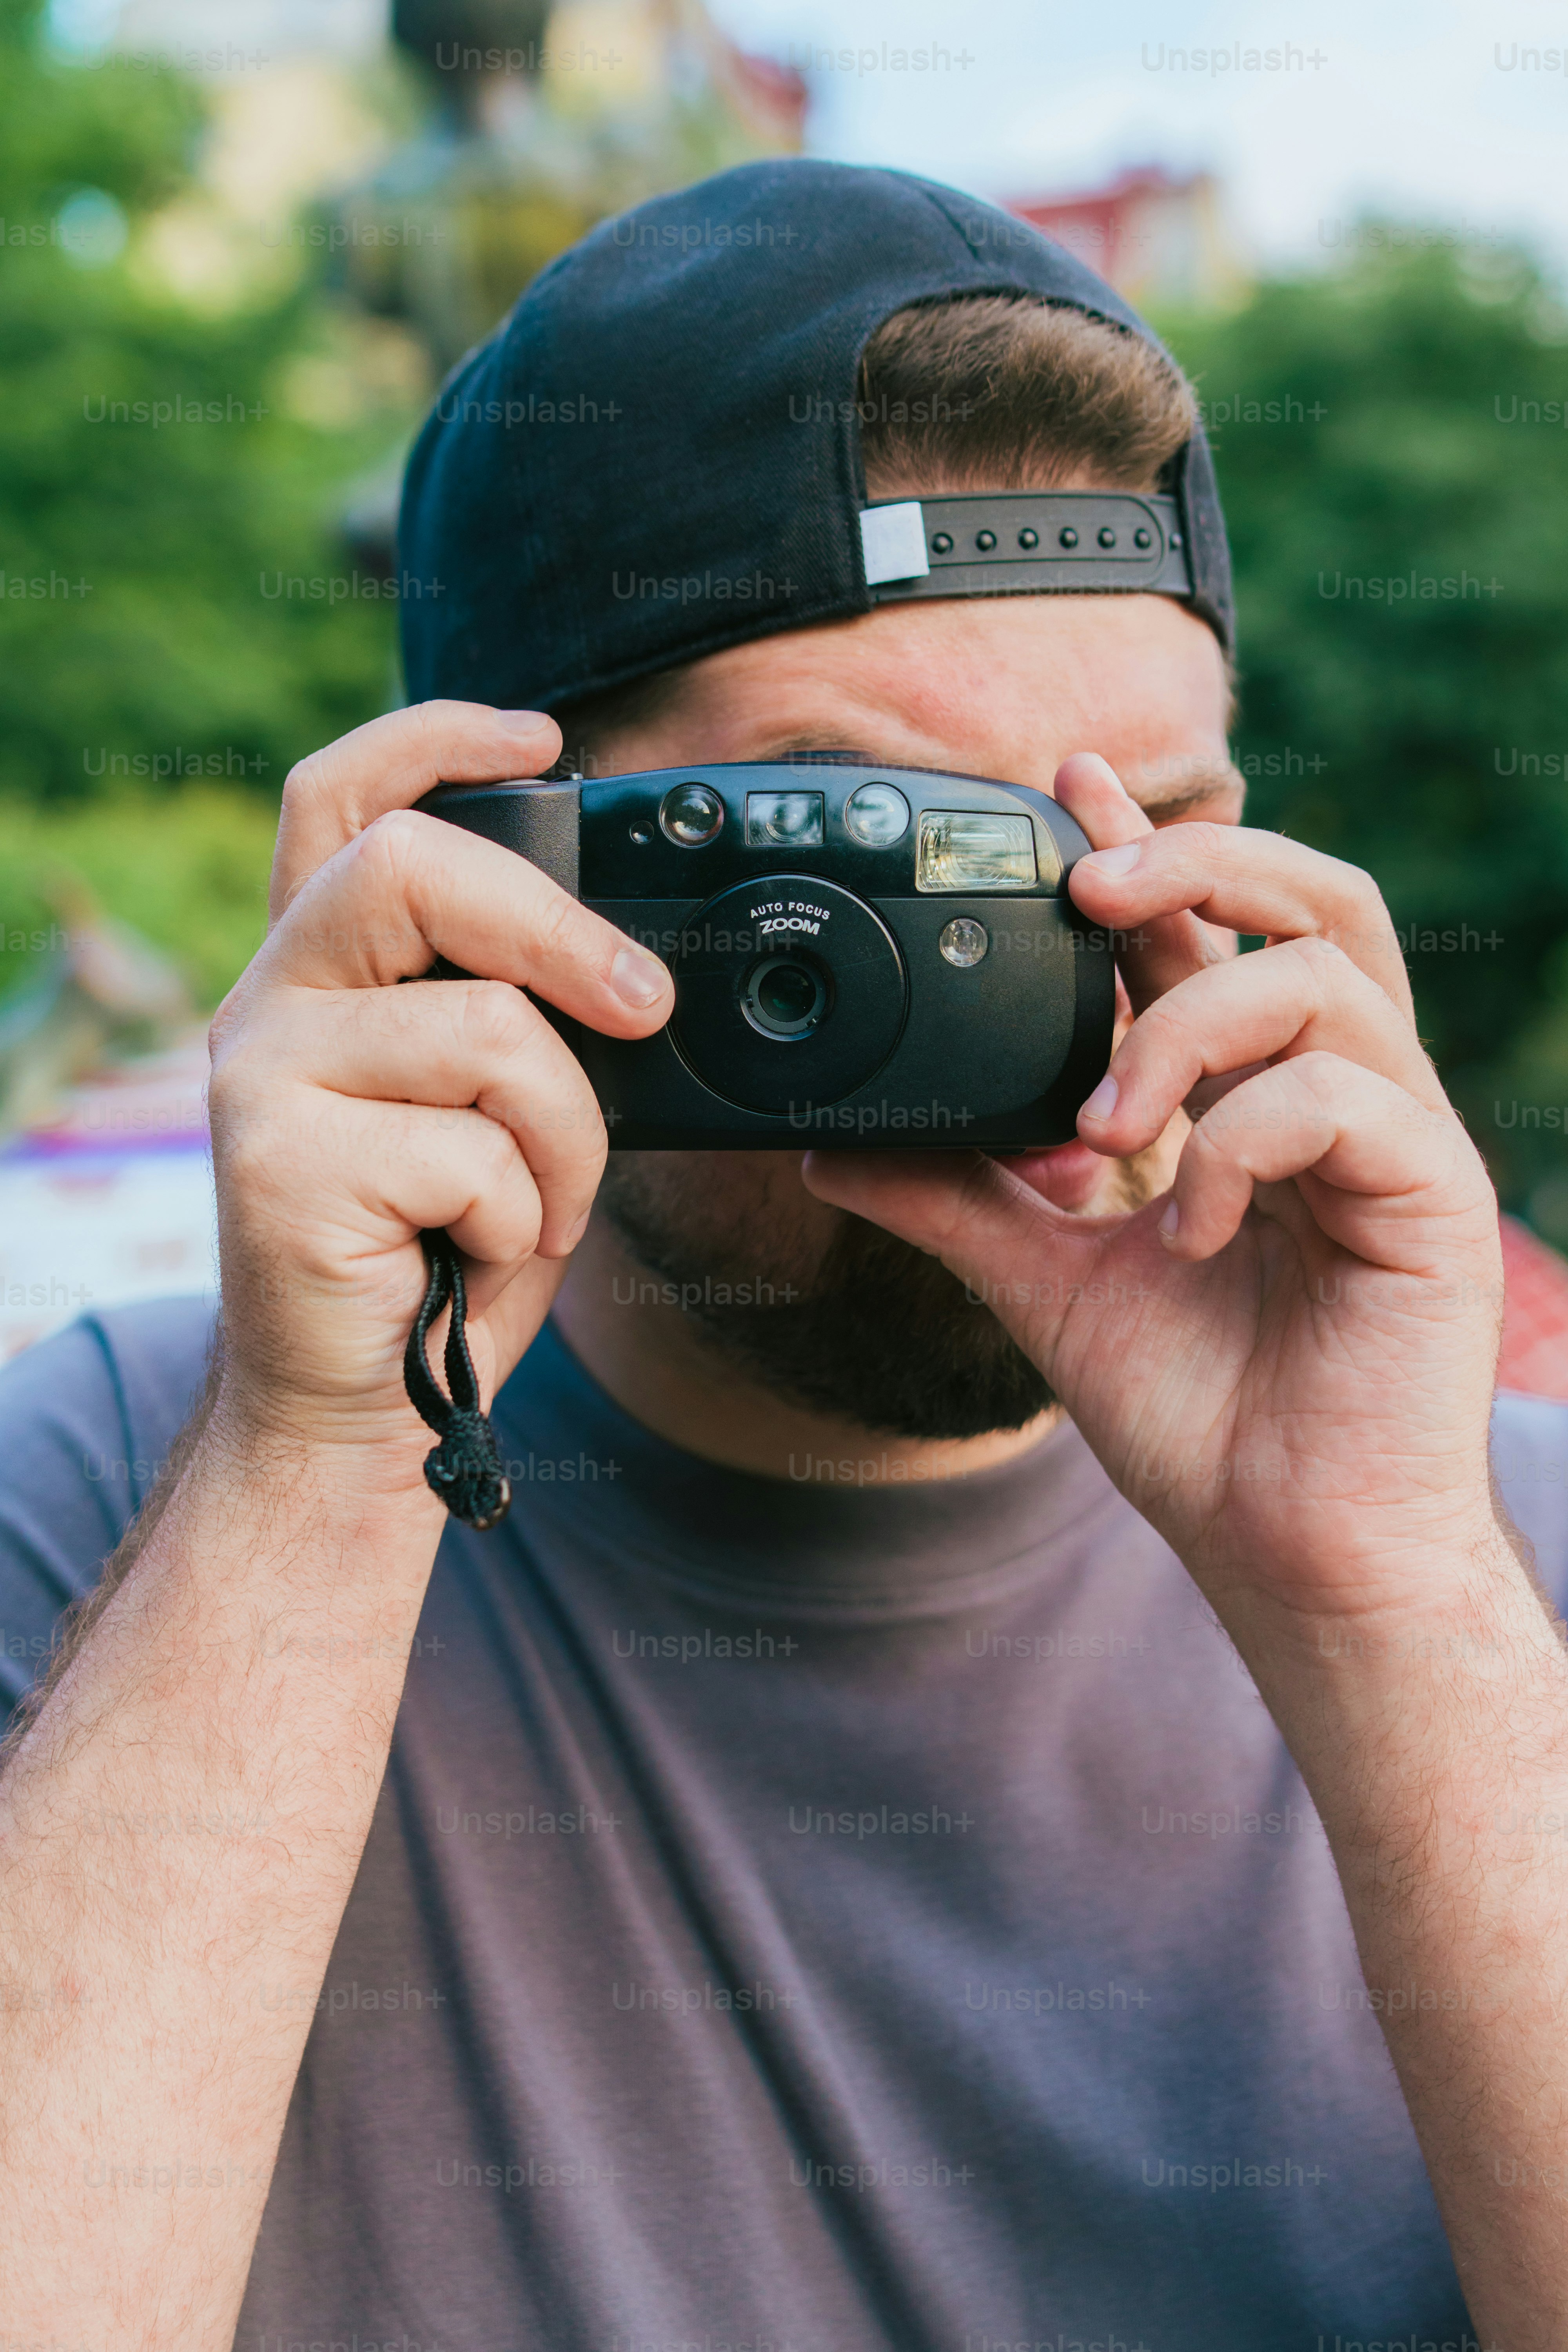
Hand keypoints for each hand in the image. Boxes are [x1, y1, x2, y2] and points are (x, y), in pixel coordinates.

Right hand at [207, 702, 673, 1469]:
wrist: (358, 1409)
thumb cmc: (437, 1253)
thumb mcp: (489, 1110)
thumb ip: (515, 1018)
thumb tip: (629, 969)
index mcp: (326, 971)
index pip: (345, 796)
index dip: (436, 736)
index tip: (541, 734)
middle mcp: (273, 1000)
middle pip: (413, 867)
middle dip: (560, 931)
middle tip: (642, 1005)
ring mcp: (263, 1079)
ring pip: (485, 1030)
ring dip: (564, 1134)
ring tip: (543, 1203)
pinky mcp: (277, 1168)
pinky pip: (471, 1153)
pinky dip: (521, 1213)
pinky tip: (484, 1253)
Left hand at [803, 754, 1506, 1631]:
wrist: (1287, 1544)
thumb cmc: (1198, 1413)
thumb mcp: (1046, 1281)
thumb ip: (957, 1199)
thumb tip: (831, 1147)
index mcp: (1262, 1093)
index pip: (1221, 925)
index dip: (1148, 844)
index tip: (1060, 790)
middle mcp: (1340, 1092)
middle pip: (1317, 894)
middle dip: (1200, 859)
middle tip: (1092, 886)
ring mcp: (1397, 1136)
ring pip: (1322, 979)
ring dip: (1188, 1027)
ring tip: (1103, 1122)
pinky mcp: (1433, 1193)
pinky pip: (1340, 1101)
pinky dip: (1238, 1145)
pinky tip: (1186, 1229)